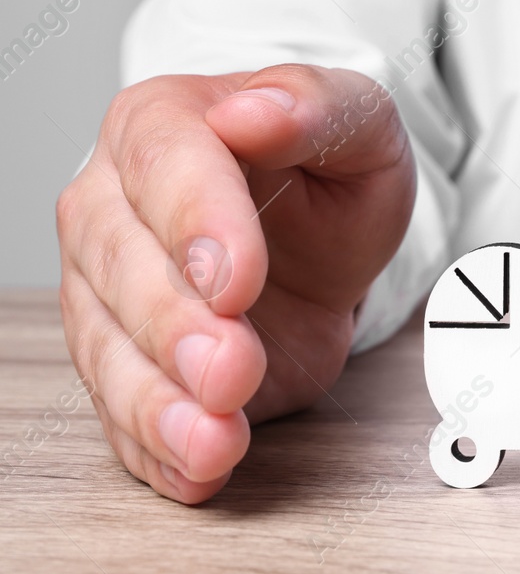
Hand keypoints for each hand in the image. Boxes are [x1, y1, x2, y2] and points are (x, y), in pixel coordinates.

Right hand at [56, 65, 415, 503]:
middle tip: (232, 368)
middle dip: (174, 326)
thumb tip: (257, 108)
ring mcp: (107, 291)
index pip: (162, 165)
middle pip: (119, 265)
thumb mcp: (359, 125)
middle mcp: (113, 205)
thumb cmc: (328, 173)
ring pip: (106, 348)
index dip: (195, 223)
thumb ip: (317, 106)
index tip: (235, 278)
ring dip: (157, 402)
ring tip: (215, 437)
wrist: (323, 242)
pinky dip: (155, 447)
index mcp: (163, 125)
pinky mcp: (127, 364)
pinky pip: (120, 411)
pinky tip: (196, 467)